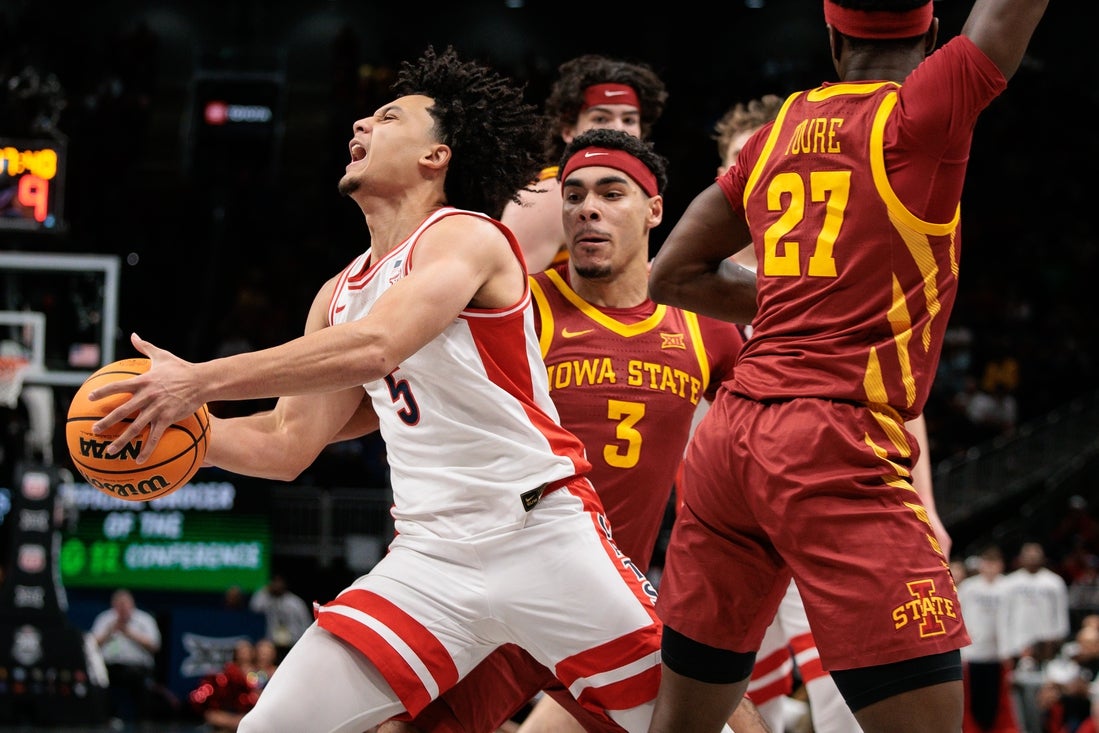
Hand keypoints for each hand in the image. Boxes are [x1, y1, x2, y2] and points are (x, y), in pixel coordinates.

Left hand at [90, 332, 203, 462]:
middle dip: (106, 422)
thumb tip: (133, 335)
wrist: (202, 381)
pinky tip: (138, 460)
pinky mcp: (167, 419)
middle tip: (94, 430)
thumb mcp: (162, 355)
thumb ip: (144, 346)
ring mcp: (156, 409)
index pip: (117, 386)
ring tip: (109, 451)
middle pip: (122, 411)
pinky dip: (146, 449)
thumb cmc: (182, 368)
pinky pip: (154, 437)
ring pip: (135, 428)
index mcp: (143, 381)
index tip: (90, 398)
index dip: (102, 392)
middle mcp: (147, 396)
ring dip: (121, 441)